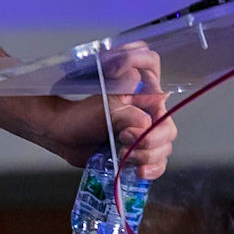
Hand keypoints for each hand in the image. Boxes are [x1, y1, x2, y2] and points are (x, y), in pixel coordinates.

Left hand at [41, 45, 178, 179]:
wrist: (65, 137)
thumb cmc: (81, 116)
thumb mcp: (105, 111)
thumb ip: (129, 115)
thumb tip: (146, 125)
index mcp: (140, 91)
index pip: (150, 62)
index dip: (138, 63)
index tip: (122, 86)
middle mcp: (148, 111)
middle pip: (168, 125)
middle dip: (150, 138)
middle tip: (124, 138)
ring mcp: (146, 133)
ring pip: (165, 147)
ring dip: (146, 155)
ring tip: (122, 154)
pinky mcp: (142, 154)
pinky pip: (159, 164)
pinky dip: (153, 169)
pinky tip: (140, 171)